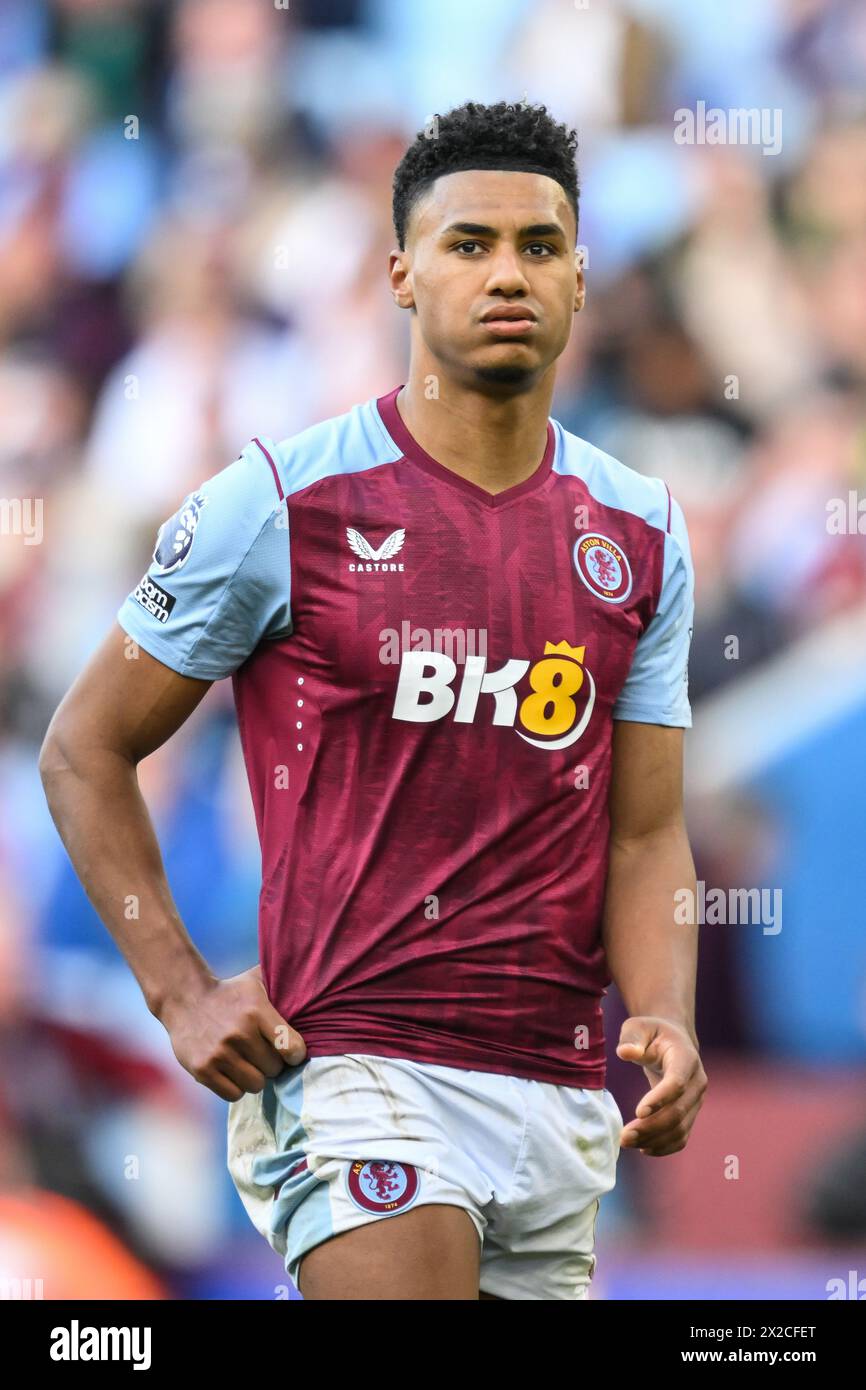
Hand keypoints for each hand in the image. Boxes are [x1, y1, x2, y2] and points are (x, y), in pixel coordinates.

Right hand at [157, 963, 306, 1101]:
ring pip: (256, 1085)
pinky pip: (234, 1095)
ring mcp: (219, 1053)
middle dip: (272, 1064)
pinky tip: (232, 1070)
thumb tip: (320, 980)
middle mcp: (238, 1033)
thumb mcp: (257, 981)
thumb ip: (284, 983)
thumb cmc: (231, 992)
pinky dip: (236, 1087)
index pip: (291, 1047)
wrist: (184, 999)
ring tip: (247, 1061)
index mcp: (255, 1011)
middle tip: (263, 1053)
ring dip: (255, 1077)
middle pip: (274, 1069)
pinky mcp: (202, 1070)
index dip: (295, 1053)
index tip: (290, 1051)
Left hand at [616, 1016, 706, 1155]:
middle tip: (624, 1136)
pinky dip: (664, 1147)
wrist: (672, 1041)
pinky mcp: (691, 1113)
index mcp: (686, 1057)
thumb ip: (631, 1038)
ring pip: (680, 1128)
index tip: (638, 1111)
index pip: (677, 1083)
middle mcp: (697, 1081)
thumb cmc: (651, 1033)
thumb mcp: (638, 1027)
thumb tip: (626, 1053)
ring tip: (627, 1142)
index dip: (660, 1098)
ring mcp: (697, 1100)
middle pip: (678, 1111)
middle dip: (651, 1127)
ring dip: (654, 1140)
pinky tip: (644, 1148)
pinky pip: (682, 1136)